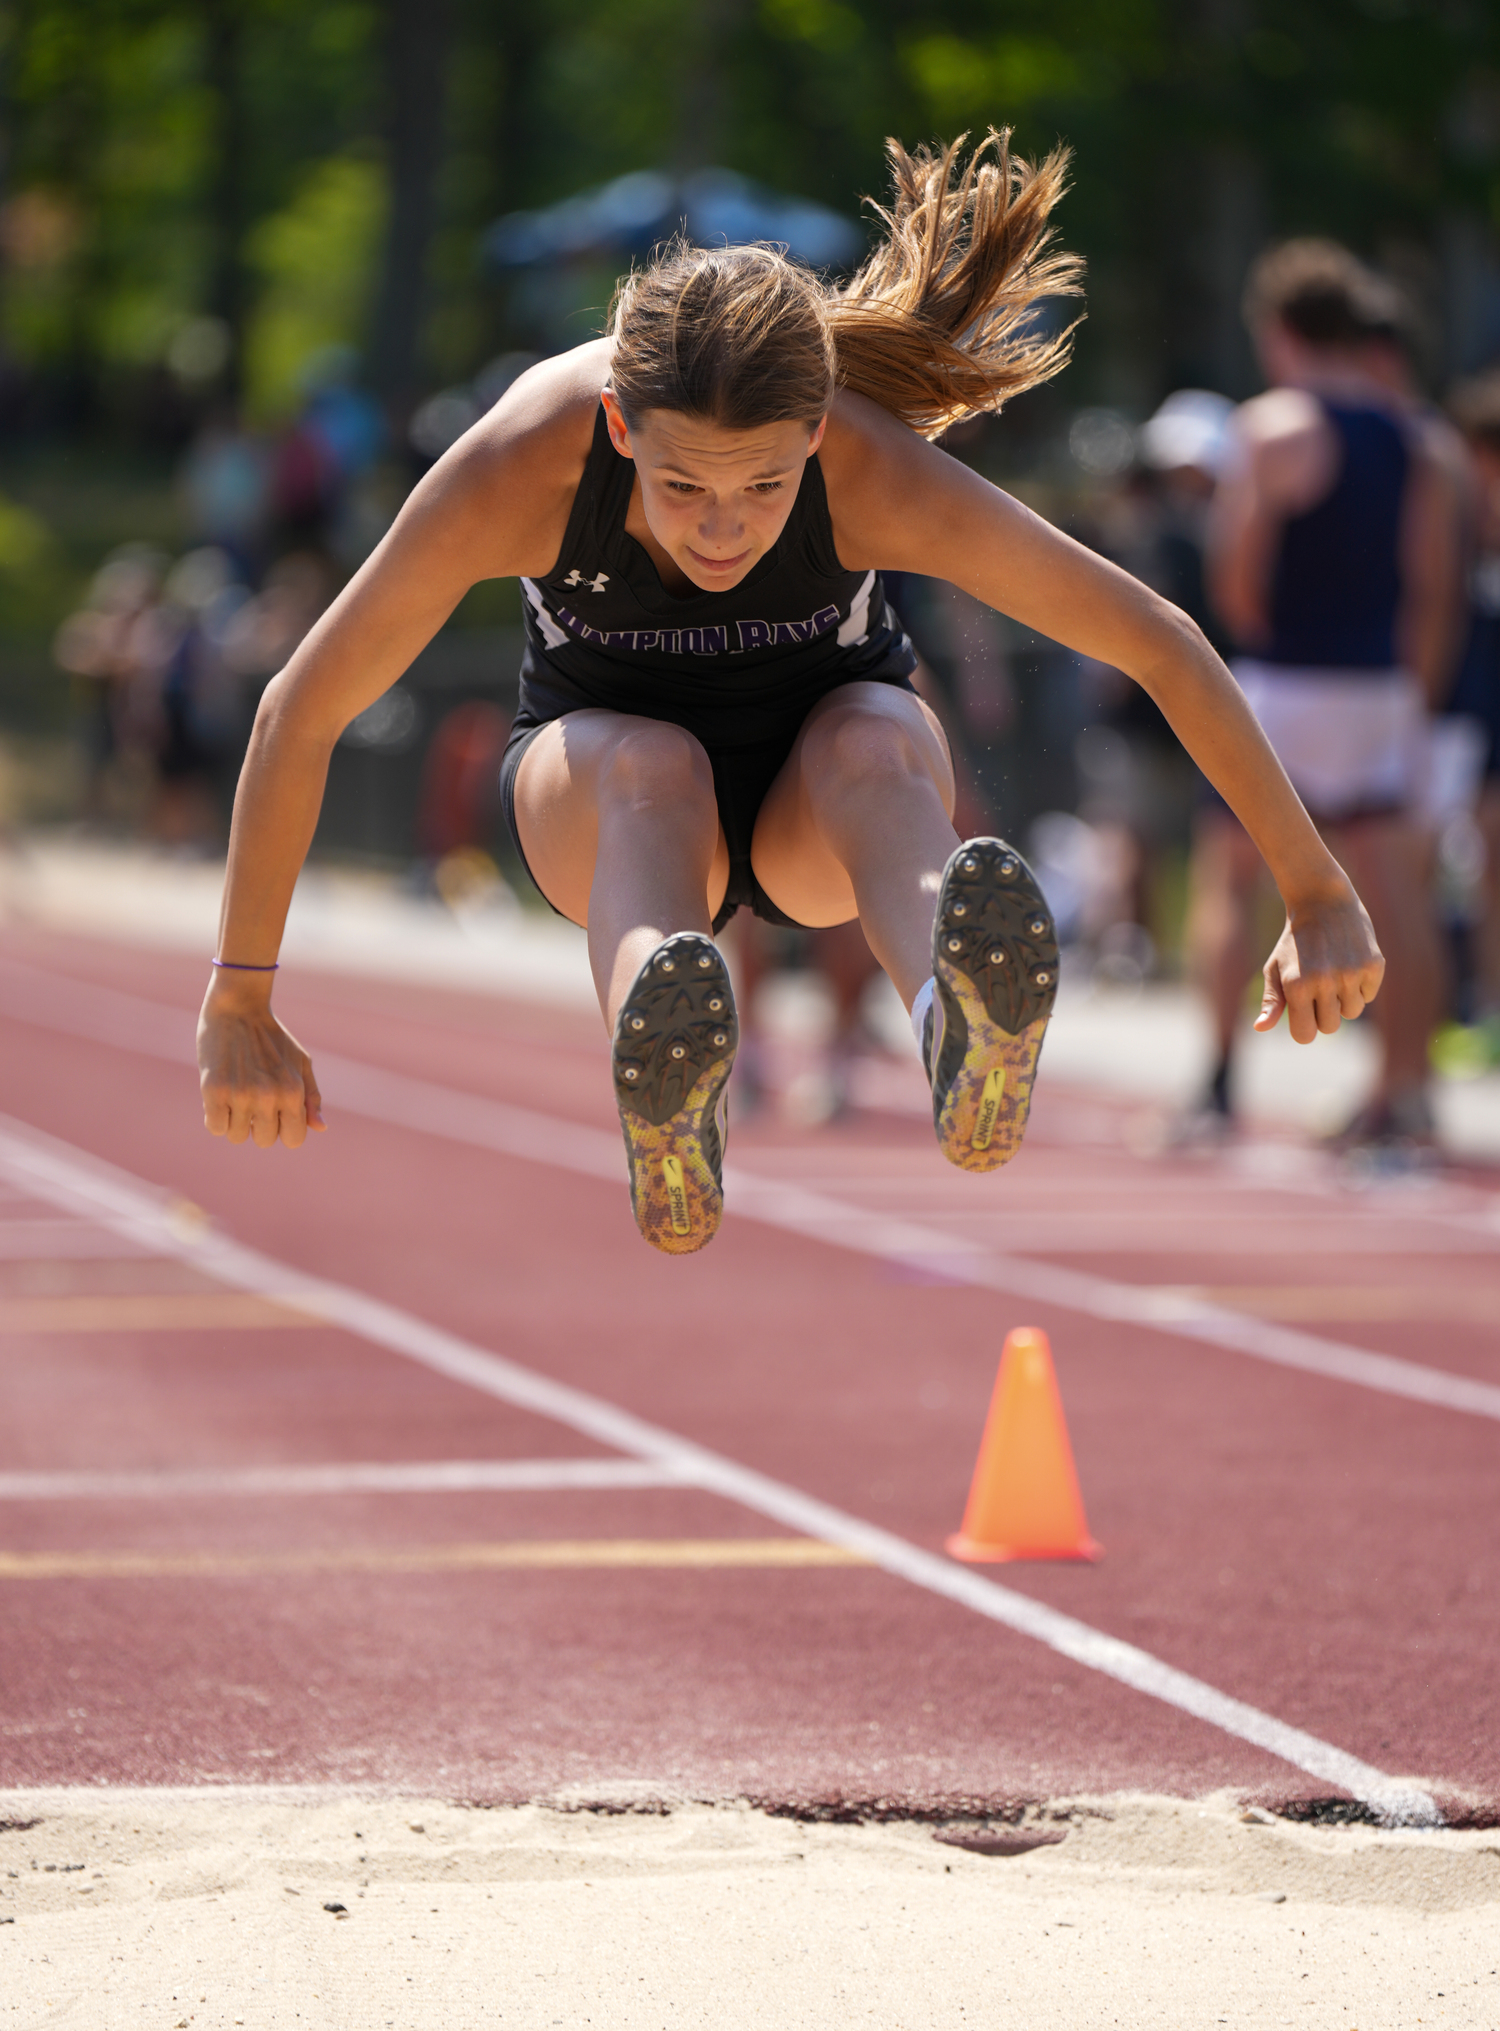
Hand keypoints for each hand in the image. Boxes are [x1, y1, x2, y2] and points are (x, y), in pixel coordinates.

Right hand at [197, 975, 324, 1147]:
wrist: (238, 1006)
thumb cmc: (273, 1037)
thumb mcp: (300, 1062)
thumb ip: (311, 1097)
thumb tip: (320, 1127)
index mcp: (293, 1091)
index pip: (294, 1139)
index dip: (283, 1129)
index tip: (274, 1114)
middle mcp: (268, 1096)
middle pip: (265, 1140)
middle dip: (259, 1125)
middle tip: (252, 1100)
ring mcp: (240, 1094)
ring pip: (237, 1136)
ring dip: (236, 1121)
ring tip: (235, 1094)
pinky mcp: (214, 1090)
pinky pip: (215, 1127)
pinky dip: (216, 1117)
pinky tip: (219, 1097)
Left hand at [1254, 884, 1384, 1043]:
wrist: (1322, 900)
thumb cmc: (1294, 942)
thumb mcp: (1275, 968)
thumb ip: (1271, 1001)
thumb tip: (1261, 1028)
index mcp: (1296, 986)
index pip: (1304, 1035)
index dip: (1304, 1027)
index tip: (1303, 1013)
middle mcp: (1324, 981)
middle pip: (1330, 1027)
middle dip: (1325, 1014)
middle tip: (1319, 989)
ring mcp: (1351, 973)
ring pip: (1353, 1012)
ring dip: (1344, 1000)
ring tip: (1335, 973)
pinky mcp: (1373, 965)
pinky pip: (1369, 995)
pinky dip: (1361, 985)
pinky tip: (1349, 962)